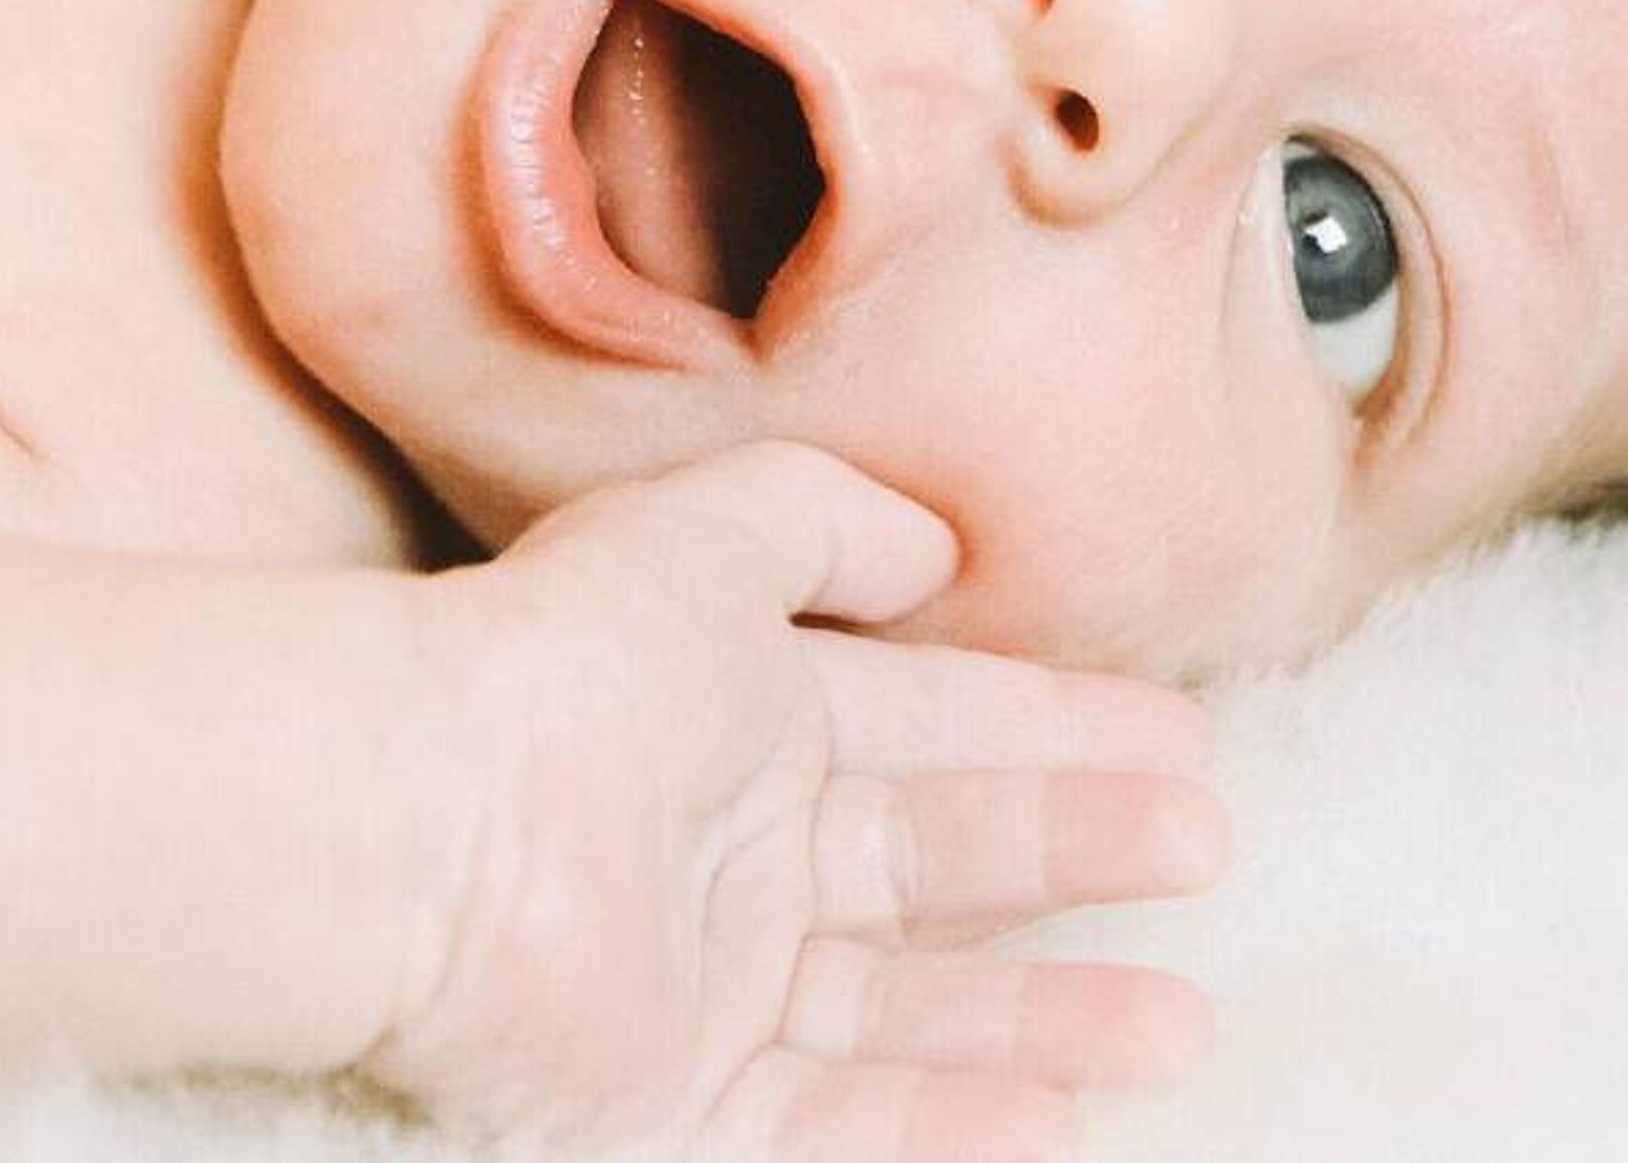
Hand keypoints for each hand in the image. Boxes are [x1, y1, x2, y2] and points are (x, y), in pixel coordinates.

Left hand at [382, 444, 1226, 1158]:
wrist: (420, 822)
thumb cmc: (563, 657)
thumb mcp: (715, 533)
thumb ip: (831, 524)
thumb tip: (936, 551)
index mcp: (744, 716)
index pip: (934, 723)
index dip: (1059, 726)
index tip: (1182, 734)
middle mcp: (737, 853)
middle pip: (942, 862)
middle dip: (1079, 852)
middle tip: (1207, 844)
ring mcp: (710, 990)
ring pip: (912, 1014)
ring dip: (1047, 1019)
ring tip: (1176, 1020)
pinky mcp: (677, 1108)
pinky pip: (840, 1131)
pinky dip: (952, 1129)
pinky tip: (1060, 1117)